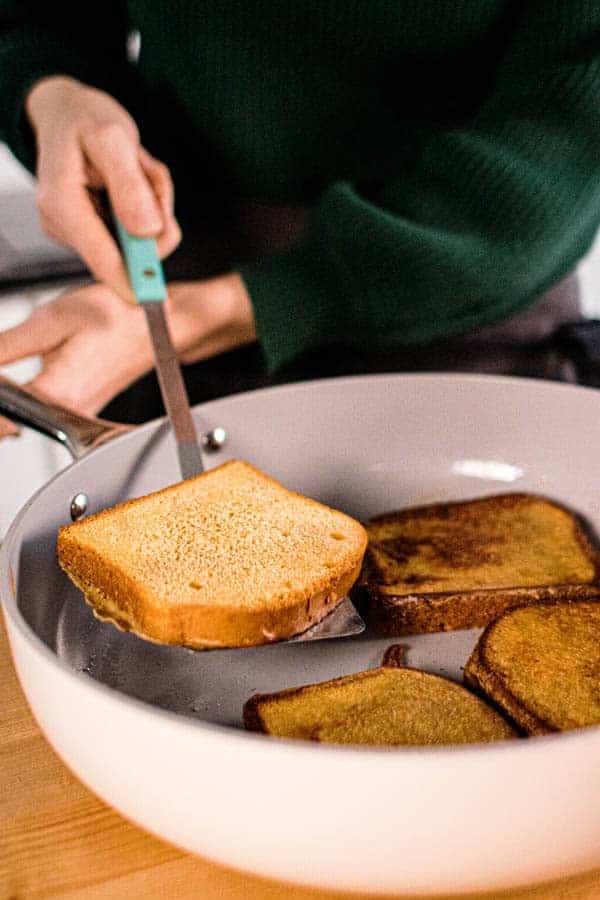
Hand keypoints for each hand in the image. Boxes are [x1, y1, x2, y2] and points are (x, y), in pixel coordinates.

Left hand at [0, 275, 255, 424]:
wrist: (159, 323)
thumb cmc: (116, 318)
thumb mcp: (49, 321)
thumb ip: (6, 347)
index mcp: (58, 394)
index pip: (2, 419)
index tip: (2, 379)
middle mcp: (71, 413)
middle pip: (12, 423)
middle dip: (3, 403)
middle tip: (10, 368)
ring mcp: (81, 415)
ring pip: (29, 419)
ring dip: (12, 401)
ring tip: (15, 371)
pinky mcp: (86, 409)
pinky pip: (48, 412)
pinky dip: (32, 397)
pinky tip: (37, 372)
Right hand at [25, 76, 180, 301]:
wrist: (67, 114)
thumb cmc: (86, 120)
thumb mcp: (112, 137)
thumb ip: (130, 185)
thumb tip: (147, 232)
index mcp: (62, 203)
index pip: (103, 260)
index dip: (134, 283)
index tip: (157, 302)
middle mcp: (64, 225)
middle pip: (128, 252)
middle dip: (155, 217)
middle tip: (146, 172)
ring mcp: (77, 232)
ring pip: (139, 240)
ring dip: (153, 204)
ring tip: (136, 167)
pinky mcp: (92, 232)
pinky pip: (136, 232)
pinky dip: (147, 206)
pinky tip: (132, 179)